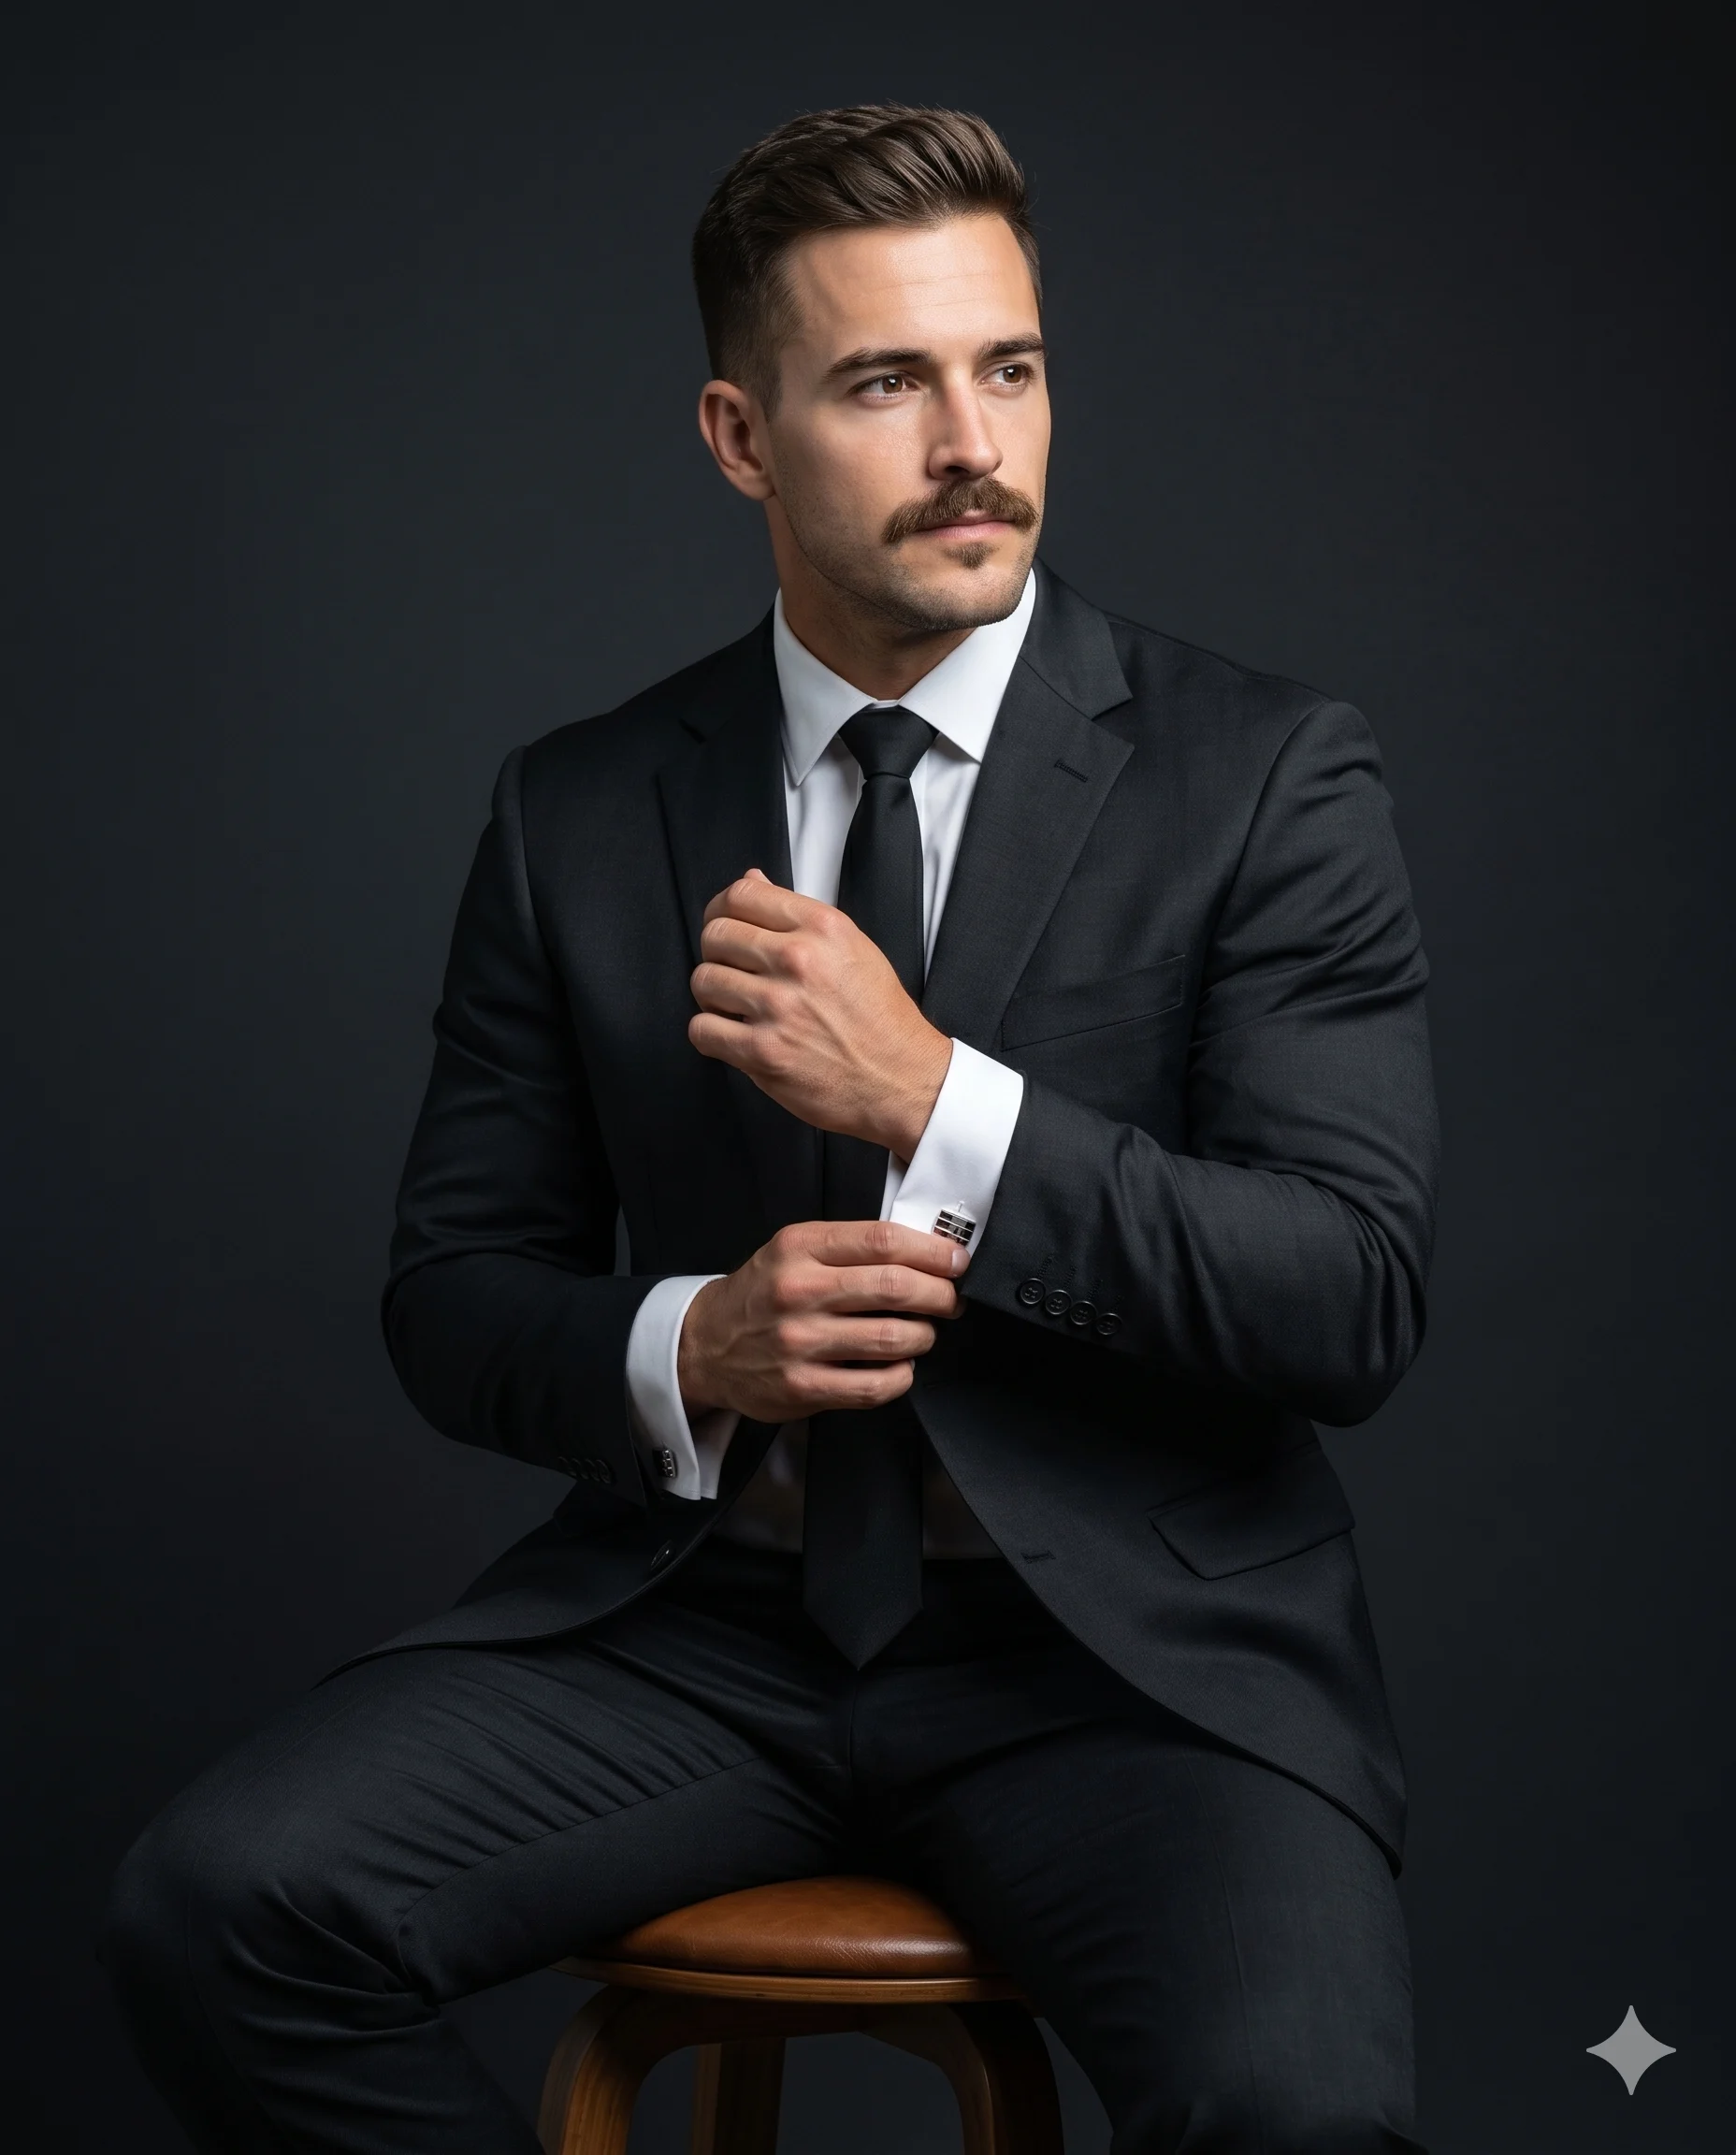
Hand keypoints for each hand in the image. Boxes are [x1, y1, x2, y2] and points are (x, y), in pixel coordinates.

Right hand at [677, 1218, 966, 1420]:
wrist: (706, 1345)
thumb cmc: (765, 1294)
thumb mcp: (795, 1250)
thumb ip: (851, 1247)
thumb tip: (928, 1252)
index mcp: (800, 1246)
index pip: (883, 1240)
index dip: (932, 1251)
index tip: (956, 1261)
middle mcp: (799, 1291)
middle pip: (896, 1287)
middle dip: (941, 1295)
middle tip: (952, 1299)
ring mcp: (799, 1342)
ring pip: (893, 1338)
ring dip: (925, 1336)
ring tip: (924, 1333)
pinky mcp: (802, 1387)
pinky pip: (875, 1386)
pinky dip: (902, 1376)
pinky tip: (901, 1366)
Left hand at [688, 869, 952, 1155]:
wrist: (903, 1079)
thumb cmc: (881, 1020)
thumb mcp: (852, 948)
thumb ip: (798, 917)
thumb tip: (754, 882)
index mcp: (823, 928)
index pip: (743, 894)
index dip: (721, 908)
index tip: (722, 921)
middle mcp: (799, 960)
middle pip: (716, 934)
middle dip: (717, 953)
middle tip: (731, 970)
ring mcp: (779, 1006)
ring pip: (704, 980)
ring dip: (713, 995)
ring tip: (735, 1005)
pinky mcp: (763, 1051)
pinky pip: (702, 1030)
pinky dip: (710, 1033)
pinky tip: (733, 1034)